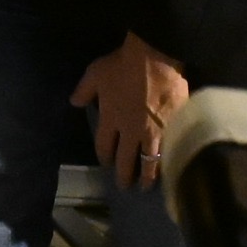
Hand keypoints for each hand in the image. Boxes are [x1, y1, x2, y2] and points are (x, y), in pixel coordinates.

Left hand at [72, 31, 189, 189]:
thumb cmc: (123, 65)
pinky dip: (168, 164)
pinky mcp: (174, 130)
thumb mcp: (94, 73)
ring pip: (149, 163)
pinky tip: (169, 170)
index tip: (106, 163)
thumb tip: (73, 103)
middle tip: (125, 186)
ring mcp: (154, 134)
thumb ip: (83, 91)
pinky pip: (170, 153)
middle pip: (126, 161)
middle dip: (124, 176)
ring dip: (146, 177)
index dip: (104, 157)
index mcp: (110, 120)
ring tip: (146, 185)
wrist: (156, 60)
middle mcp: (131, 132)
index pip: (104, 147)